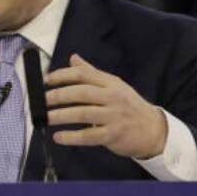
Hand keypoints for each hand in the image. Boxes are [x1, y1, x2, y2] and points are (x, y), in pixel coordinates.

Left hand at [43, 53, 166, 159]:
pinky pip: (89, 136)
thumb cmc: (129, 106)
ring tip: (46, 117)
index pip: (84, 74)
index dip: (62, 75)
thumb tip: (73, 58)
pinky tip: (59, 137)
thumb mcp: (114, 86)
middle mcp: (113, 97)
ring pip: (83, 113)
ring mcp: (114, 116)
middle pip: (82, 92)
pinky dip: (72, 137)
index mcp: (111, 82)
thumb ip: (92, 73)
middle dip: (59, 95)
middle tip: (42, 100)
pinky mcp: (113, 135)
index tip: (46, 80)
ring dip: (62, 115)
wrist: (154, 130)